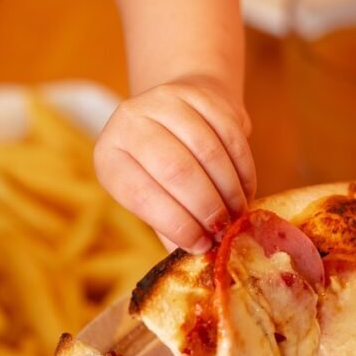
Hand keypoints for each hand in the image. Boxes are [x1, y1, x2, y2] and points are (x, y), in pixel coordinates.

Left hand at [94, 75, 255, 252]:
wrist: (175, 111)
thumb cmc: (159, 168)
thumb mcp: (151, 196)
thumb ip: (170, 227)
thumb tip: (193, 263)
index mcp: (109, 157)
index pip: (141, 195)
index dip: (176, 224)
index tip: (202, 245)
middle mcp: (127, 122)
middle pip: (175, 170)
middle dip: (206, 207)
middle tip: (224, 230)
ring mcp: (162, 101)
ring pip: (207, 150)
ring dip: (229, 189)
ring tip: (237, 212)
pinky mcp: (196, 91)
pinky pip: (229, 132)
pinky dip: (243, 167)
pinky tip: (246, 188)